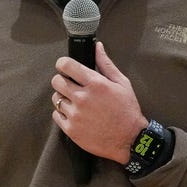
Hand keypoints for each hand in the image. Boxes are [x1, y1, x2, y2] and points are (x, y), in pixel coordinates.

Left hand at [51, 41, 147, 163]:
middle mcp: (82, 98)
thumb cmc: (127, 110)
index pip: (67, 66)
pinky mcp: (71, 130)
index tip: (64, 66)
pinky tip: (74, 114)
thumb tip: (97, 46)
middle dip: (61, 80)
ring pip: (55, 98)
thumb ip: (106, 64)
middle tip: (69, 84)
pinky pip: (56, 115)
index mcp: (95, 83)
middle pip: (56, 81)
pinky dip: (62, 113)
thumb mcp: (122, 83)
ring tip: (74, 101)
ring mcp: (75, 115)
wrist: (130, 139)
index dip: (62, 63)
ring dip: (62, 97)